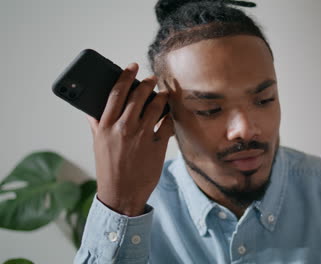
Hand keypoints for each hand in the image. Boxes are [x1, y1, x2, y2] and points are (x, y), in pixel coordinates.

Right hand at [86, 63, 172, 215]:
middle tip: (152, 78)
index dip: (125, 76)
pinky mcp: (158, 145)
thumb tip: (91, 110)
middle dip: (147, 83)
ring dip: (162, 97)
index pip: (116, 93)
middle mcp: (123, 128)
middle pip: (138, 96)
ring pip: (156, 106)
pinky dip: (169, 117)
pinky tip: (170, 115)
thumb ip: (96, 125)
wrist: (121, 194)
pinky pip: (168, 124)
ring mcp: (142, 136)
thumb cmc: (108, 169)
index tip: (132, 66)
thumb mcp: (98, 145)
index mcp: (106, 126)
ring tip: (165, 94)